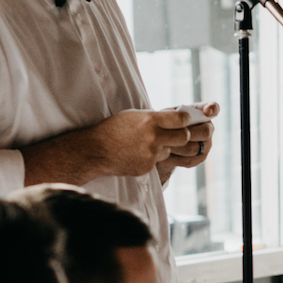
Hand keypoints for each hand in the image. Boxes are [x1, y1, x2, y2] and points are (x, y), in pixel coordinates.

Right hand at [88, 108, 204, 177]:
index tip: (184, 121)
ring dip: (165, 147)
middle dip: (183, 135)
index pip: (182, 119)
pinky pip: (158, 161)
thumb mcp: (134, 115)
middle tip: (177, 134)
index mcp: (150, 120)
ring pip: (171, 150)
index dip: (185, 120)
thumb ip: (155, 117)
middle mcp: (153, 137)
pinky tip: (138, 153)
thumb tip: (177, 117)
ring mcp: (151, 153)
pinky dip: (152, 157)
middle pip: (184, 137)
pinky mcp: (148, 167)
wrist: (96, 150)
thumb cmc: (114, 129)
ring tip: (148, 143)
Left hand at [157, 103, 218, 174]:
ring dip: (176, 147)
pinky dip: (174, 159)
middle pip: (205, 132)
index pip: (214, 108)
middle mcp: (208, 128)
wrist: (160, 143)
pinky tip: (163, 155)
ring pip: (193, 148)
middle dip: (185, 134)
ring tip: (161, 145)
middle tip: (166, 135)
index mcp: (201, 113)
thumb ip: (173, 115)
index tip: (207, 111)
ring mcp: (207, 144)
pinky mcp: (200, 158)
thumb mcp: (165, 115)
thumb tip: (174, 120)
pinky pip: (188, 160)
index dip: (213, 108)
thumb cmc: (164, 125)